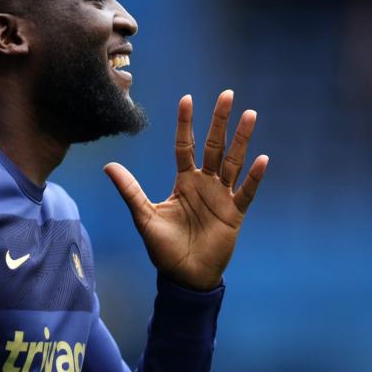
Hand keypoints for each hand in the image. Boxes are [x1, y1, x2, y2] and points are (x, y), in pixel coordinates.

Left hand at [104, 90, 268, 289]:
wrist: (184, 277)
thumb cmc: (164, 248)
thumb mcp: (144, 216)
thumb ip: (130, 190)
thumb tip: (108, 165)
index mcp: (184, 181)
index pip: (185, 145)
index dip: (186, 123)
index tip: (187, 98)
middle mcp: (204, 184)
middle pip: (213, 146)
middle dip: (220, 121)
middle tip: (227, 94)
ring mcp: (221, 197)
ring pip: (232, 162)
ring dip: (241, 140)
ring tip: (249, 115)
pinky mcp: (234, 214)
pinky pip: (246, 192)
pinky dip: (253, 177)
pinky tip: (262, 159)